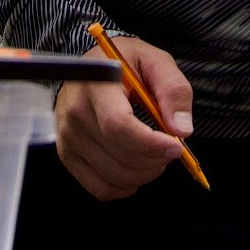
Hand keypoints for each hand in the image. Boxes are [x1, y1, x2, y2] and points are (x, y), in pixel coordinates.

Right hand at [55, 34, 192, 200]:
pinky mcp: (68, 155)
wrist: (91, 67)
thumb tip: (181, 129)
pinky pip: (99, 187)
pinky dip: (124, 186)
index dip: (151, 143)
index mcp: (96, 84)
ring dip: (145, 173)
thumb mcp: (155, 61)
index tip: (176, 146)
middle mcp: (75, 112)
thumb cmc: (125, 63)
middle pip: (120, 155)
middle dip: (156, 159)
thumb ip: (173, 91)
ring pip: (114, 176)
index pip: (118, 126)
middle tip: (172, 146)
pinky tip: (135, 169)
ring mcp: (68, 137)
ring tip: (155, 155)